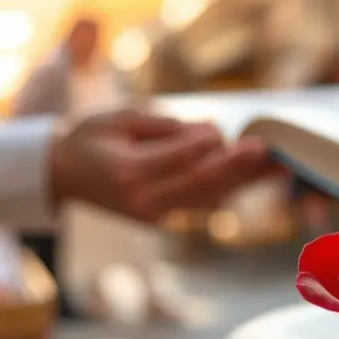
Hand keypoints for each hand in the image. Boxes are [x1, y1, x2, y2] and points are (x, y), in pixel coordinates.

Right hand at [48, 108, 274, 222]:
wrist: (61, 176)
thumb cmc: (90, 138)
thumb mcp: (120, 119)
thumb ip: (165, 126)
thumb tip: (211, 131)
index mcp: (129, 173)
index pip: (179, 160)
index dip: (205, 144)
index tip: (226, 130)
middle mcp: (144, 201)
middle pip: (201, 184)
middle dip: (237, 167)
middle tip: (268, 152)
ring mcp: (153, 215)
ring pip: (208, 199)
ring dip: (244, 182)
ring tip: (278, 168)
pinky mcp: (159, 219)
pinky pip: (200, 204)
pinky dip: (227, 190)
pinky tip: (255, 178)